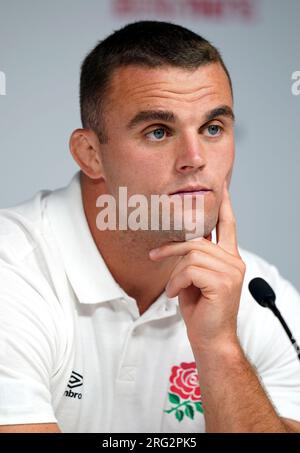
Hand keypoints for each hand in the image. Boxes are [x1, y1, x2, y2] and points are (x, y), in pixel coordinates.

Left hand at [149, 181, 245, 348]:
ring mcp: (231, 272)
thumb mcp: (194, 278)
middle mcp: (234, 262)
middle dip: (171, 249)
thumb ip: (194, 257)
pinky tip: (177, 295)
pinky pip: (189, 270)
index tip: (222, 187)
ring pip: (192, 254)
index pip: (228, 225)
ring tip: (174, 289)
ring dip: (175, 273)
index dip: (225, 205)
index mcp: (230, 258)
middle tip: (154, 256)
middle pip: (197, 240)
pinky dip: (176, 282)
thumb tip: (183, 240)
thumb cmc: (201, 309)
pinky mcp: (223, 283)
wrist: (210, 339)